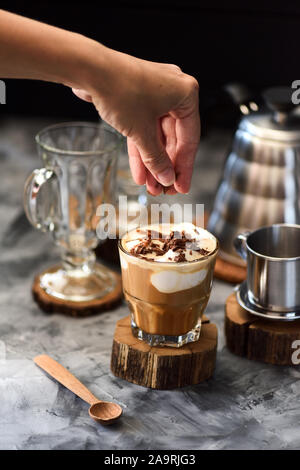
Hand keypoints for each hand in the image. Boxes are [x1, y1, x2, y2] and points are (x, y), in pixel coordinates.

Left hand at [72, 50, 199, 194]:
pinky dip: (141, 148)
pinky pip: (144, 128)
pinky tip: (140, 172)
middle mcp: (173, 91)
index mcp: (186, 94)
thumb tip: (167, 178)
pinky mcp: (138, 97)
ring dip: (152, 162)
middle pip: (174, 139)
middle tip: (165, 190)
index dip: (184, 167)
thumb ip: (156, 159)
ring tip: (150, 186)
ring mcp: (155, 94)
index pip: (190, 139)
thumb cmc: (120, 90)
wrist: (88, 68)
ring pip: (157, 136)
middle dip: (165, 167)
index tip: (181, 187)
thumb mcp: (142, 132)